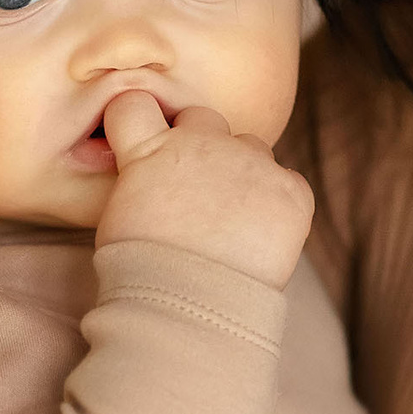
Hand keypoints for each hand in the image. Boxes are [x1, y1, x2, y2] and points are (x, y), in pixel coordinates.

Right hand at [95, 91, 313, 287]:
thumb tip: (150, 172)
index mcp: (151, 150)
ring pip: (251, 146)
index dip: (139, 119)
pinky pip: (288, 182)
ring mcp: (250, 164)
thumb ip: (140, 178)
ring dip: (242, 172)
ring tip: (231, 223)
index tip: (146, 140)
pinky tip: (259, 239)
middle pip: (202, 118)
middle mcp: (202, 144)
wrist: (192, 310)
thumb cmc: (145, 273)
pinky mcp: (291, 192)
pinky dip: (278, 204)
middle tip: (197, 192)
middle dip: (200, 144)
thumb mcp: (121, 215)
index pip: (134, 102)